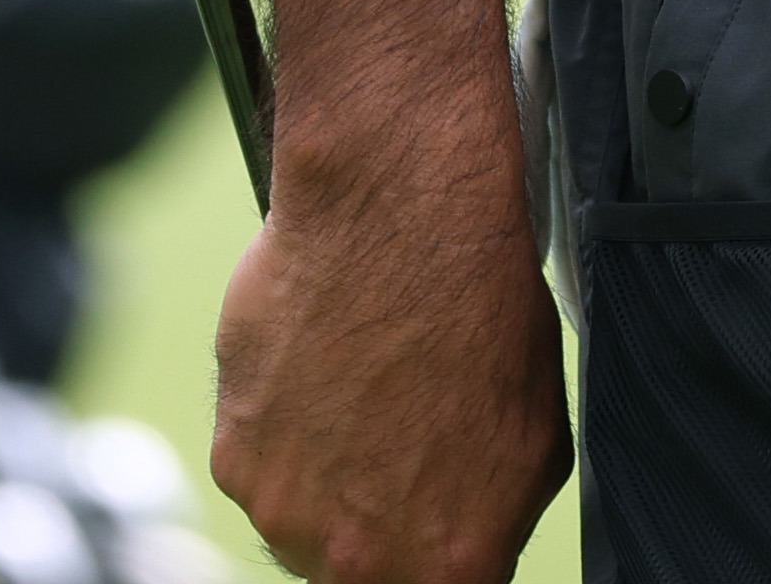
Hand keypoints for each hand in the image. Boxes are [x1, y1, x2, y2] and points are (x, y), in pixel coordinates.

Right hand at [210, 170, 565, 583]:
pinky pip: (258, 467)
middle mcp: (360, 562)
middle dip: (375, 521)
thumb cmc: (481, 314)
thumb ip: (491, 522)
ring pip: (301, 520)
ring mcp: (287, 514)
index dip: (431, 550)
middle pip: (359, 572)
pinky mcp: (235, 460)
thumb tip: (466, 544)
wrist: (398, 221)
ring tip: (358, 388)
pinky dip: (279, 428)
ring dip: (323, 475)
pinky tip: (317, 366)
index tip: (426, 514)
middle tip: (394, 439)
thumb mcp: (536, 442)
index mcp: (446, 569)